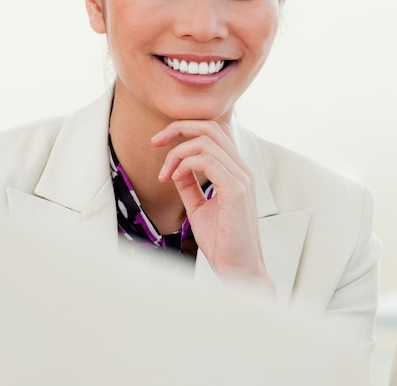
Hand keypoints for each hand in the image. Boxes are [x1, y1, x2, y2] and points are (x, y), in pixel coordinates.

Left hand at [151, 120, 274, 291]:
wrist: (238, 270)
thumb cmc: (223, 242)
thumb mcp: (199, 208)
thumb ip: (190, 186)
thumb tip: (176, 169)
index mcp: (236, 170)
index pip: (213, 131)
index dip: (184, 129)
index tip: (159, 143)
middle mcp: (242, 169)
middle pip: (210, 126)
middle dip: (177, 128)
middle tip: (154, 142)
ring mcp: (241, 177)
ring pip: (205, 141)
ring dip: (176, 153)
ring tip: (164, 174)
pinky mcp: (235, 190)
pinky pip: (207, 161)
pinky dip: (184, 165)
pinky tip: (174, 179)